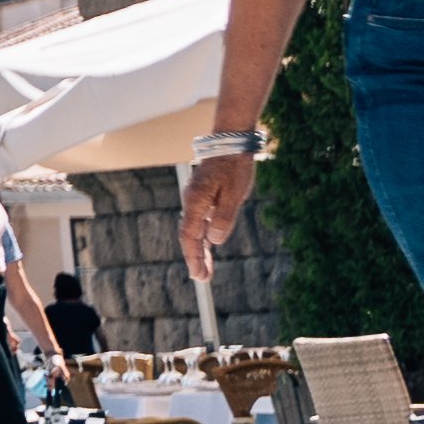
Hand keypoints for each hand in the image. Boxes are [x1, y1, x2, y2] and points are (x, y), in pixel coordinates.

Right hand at [180, 147, 257, 274]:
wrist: (230, 144)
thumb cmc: (234, 168)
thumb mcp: (235, 194)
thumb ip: (224, 218)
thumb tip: (215, 241)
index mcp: (196, 202)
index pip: (190, 236)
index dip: (193, 257)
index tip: (199, 275)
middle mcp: (191, 203)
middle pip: (188, 236)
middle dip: (194, 258)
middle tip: (201, 279)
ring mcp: (195, 200)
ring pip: (193, 230)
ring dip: (198, 250)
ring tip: (204, 270)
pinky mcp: (203, 198)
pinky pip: (198, 222)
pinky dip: (201, 238)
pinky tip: (207, 248)